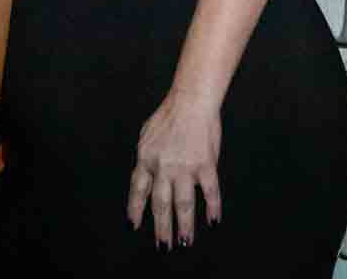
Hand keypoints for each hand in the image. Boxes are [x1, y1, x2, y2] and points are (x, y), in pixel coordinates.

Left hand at [128, 90, 221, 249]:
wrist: (191, 101)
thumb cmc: (169, 113)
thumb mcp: (147, 135)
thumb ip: (146, 156)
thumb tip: (145, 173)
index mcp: (146, 159)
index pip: (138, 190)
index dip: (135, 209)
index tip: (134, 225)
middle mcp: (163, 167)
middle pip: (161, 204)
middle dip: (161, 227)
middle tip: (163, 246)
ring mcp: (185, 168)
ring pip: (183, 205)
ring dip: (184, 226)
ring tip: (185, 241)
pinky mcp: (205, 165)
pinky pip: (210, 192)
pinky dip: (212, 208)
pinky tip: (213, 221)